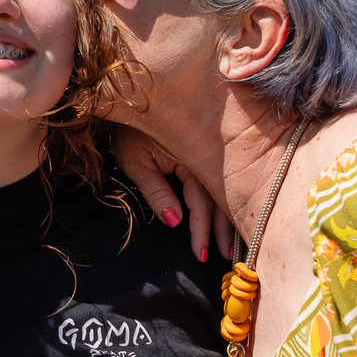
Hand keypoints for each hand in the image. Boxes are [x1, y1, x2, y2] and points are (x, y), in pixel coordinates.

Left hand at [110, 124, 232, 262]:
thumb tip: (176, 221)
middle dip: (222, 228)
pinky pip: (216, 180)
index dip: (201, 228)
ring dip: (225, 217)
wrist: (131, 100)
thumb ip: (156, 192)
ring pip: (222, 189)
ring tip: (228, 245)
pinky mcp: (205, 151)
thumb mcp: (136, 162)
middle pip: (219, 197)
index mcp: (191, 156)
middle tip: (226, 256)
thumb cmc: (128, 132)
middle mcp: (205, 154)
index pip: (201, 200)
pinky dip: (221, 200)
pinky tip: (224, 216)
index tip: (200, 252)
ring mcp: (207, 152)